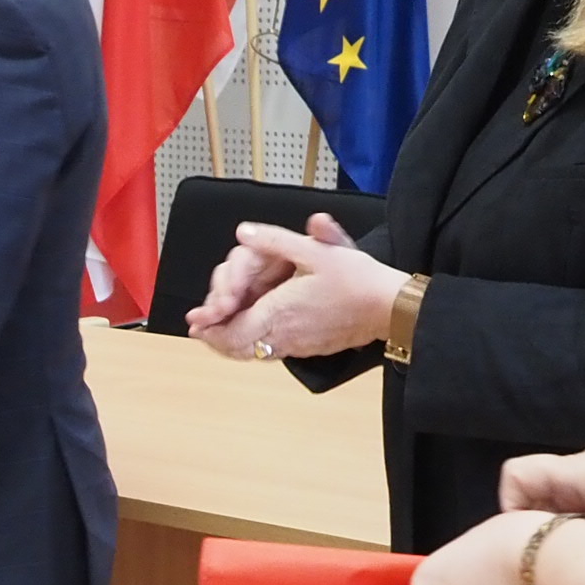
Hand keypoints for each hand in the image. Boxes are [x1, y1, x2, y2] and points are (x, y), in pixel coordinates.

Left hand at [190, 215, 401, 361]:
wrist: (388, 307)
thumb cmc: (356, 279)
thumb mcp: (315, 250)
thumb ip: (274, 241)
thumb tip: (243, 232)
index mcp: (278, 311)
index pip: (232, 332)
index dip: (210, 330)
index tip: (196, 324)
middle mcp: (283, 335)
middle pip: (237, 348)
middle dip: (217, 339)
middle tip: (202, 330)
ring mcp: (296, 345)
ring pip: (254, 352)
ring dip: (235, 343)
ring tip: (220, 332)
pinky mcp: (308, 348)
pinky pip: (272, 351)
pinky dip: (255, 344)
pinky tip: (254, 332)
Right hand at [498, 444, 584, 558]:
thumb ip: (575, 554)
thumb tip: (543, 571)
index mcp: (581, 472)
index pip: (515, 476)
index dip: (510, 509)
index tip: (529, 546)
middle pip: (533, 487)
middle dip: (535, 524)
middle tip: (552, 560)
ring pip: (557, 496)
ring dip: (560, 526)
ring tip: (581, 557)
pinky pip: (580, 497)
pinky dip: (580, 522)